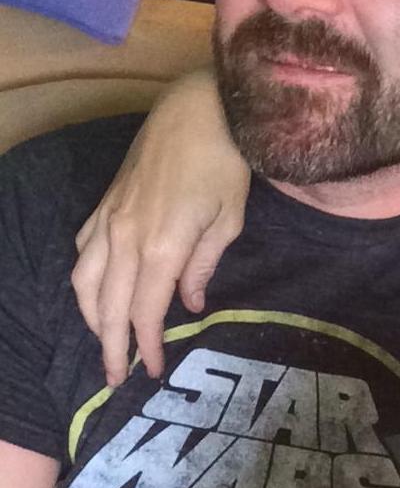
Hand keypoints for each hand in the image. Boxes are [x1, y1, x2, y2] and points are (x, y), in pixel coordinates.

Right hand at [72, 68, 250, 386]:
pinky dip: (85, 278)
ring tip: (103, 340)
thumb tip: (189, 305)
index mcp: (161, 247)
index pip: (144, 312)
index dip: (146, 346)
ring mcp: (110, 218)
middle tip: (115, 377)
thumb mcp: (229, 222)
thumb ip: (203, 268)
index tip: (153, 372)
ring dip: (90, 316)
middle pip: (107, 306)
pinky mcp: (105, 203)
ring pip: (84, 280)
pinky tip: (96, 291)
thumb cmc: (225, 165)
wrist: (199, 109)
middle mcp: (126, 237)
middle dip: (110, 346)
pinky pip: (82, 249)